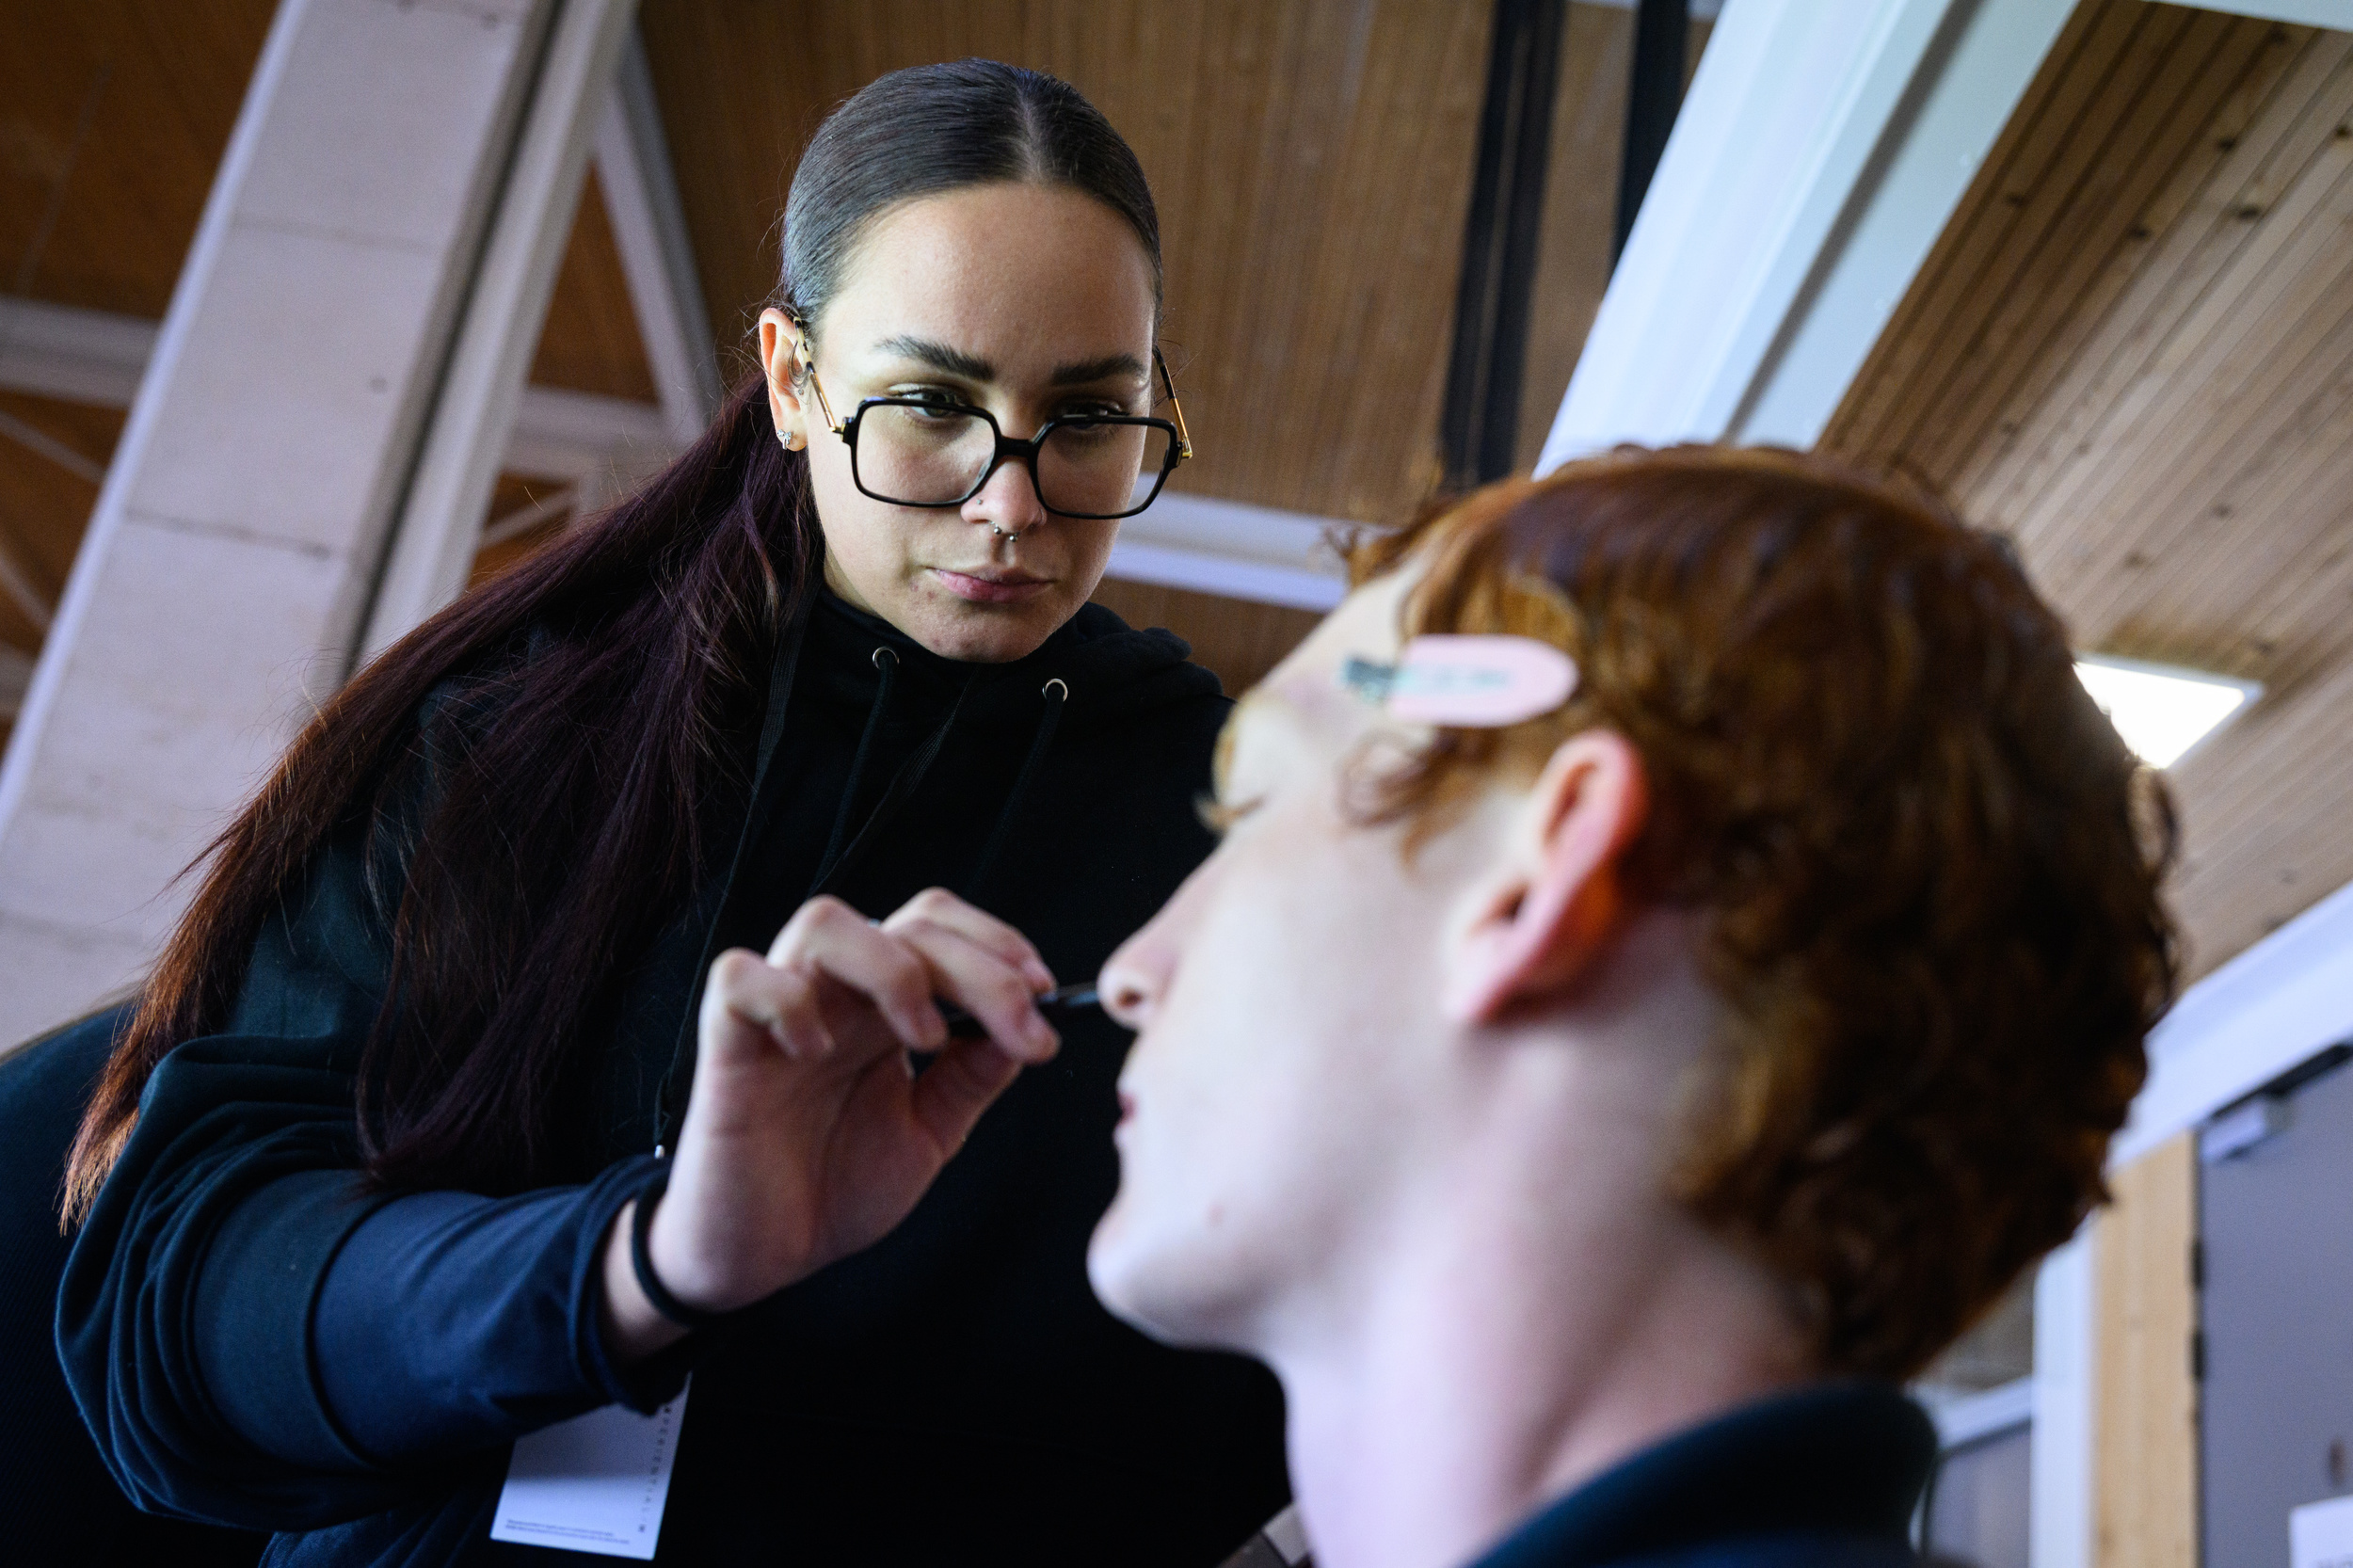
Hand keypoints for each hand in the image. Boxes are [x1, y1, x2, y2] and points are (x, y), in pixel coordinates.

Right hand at [599, 889, 1058, 1360]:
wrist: (761, 1258)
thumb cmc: (835, 1188)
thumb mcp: (928, 1133)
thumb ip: (972, 1078)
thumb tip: (1030, 1025)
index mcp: (885, 1007)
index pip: (939, 928)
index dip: (997, 943)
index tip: (1045, 993)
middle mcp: (837, 995)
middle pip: (906, 922)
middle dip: (978, 965)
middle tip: (1018, 1028)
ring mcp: (780, 1015)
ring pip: (825, 923)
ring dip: (893, 968)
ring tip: (925, 1038)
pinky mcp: (724, 1046)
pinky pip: (738, 978)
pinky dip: (785, 1000)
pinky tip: (818, 1050)